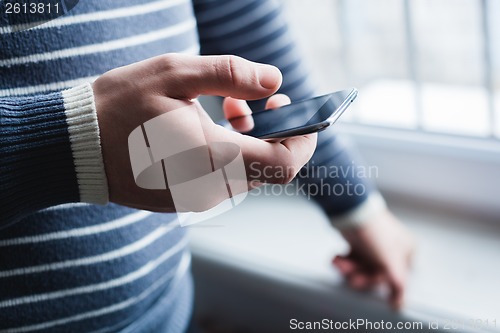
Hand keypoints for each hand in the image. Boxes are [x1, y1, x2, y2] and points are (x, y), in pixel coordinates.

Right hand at [93, 54, 316, 211]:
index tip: (293, 109)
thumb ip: (229, 74)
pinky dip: (228, 152)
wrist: (74, 148)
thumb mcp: (172, 75)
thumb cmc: (118, 108)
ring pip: (246, 172)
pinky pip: (223, 178)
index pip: (285, 163)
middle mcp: (210, 187)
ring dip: (249, 139)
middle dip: (273, 131)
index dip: (303, 138)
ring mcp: (197, 198)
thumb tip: (273, 80)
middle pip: (269, 168)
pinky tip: (206, 128)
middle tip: (253, 99)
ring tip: (227, 107)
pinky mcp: (184, 199)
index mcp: (213, 158)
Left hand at [333, 209, 413, 309]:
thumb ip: (397, 286)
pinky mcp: (359, 241)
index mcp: (407, 251)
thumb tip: (399, 305)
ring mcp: (375, 245)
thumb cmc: (375, 235)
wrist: (350, 210)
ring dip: (349, 269)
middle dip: (360, 276)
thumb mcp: (390, 264)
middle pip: (376, 274)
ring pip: (362, 267)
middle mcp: (393, 248)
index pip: (396, 278)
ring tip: (339, 263)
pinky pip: (352, 258)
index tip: (368, 281)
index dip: (380, 282)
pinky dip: (343, 260)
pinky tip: (336, 258)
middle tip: (351, 276)